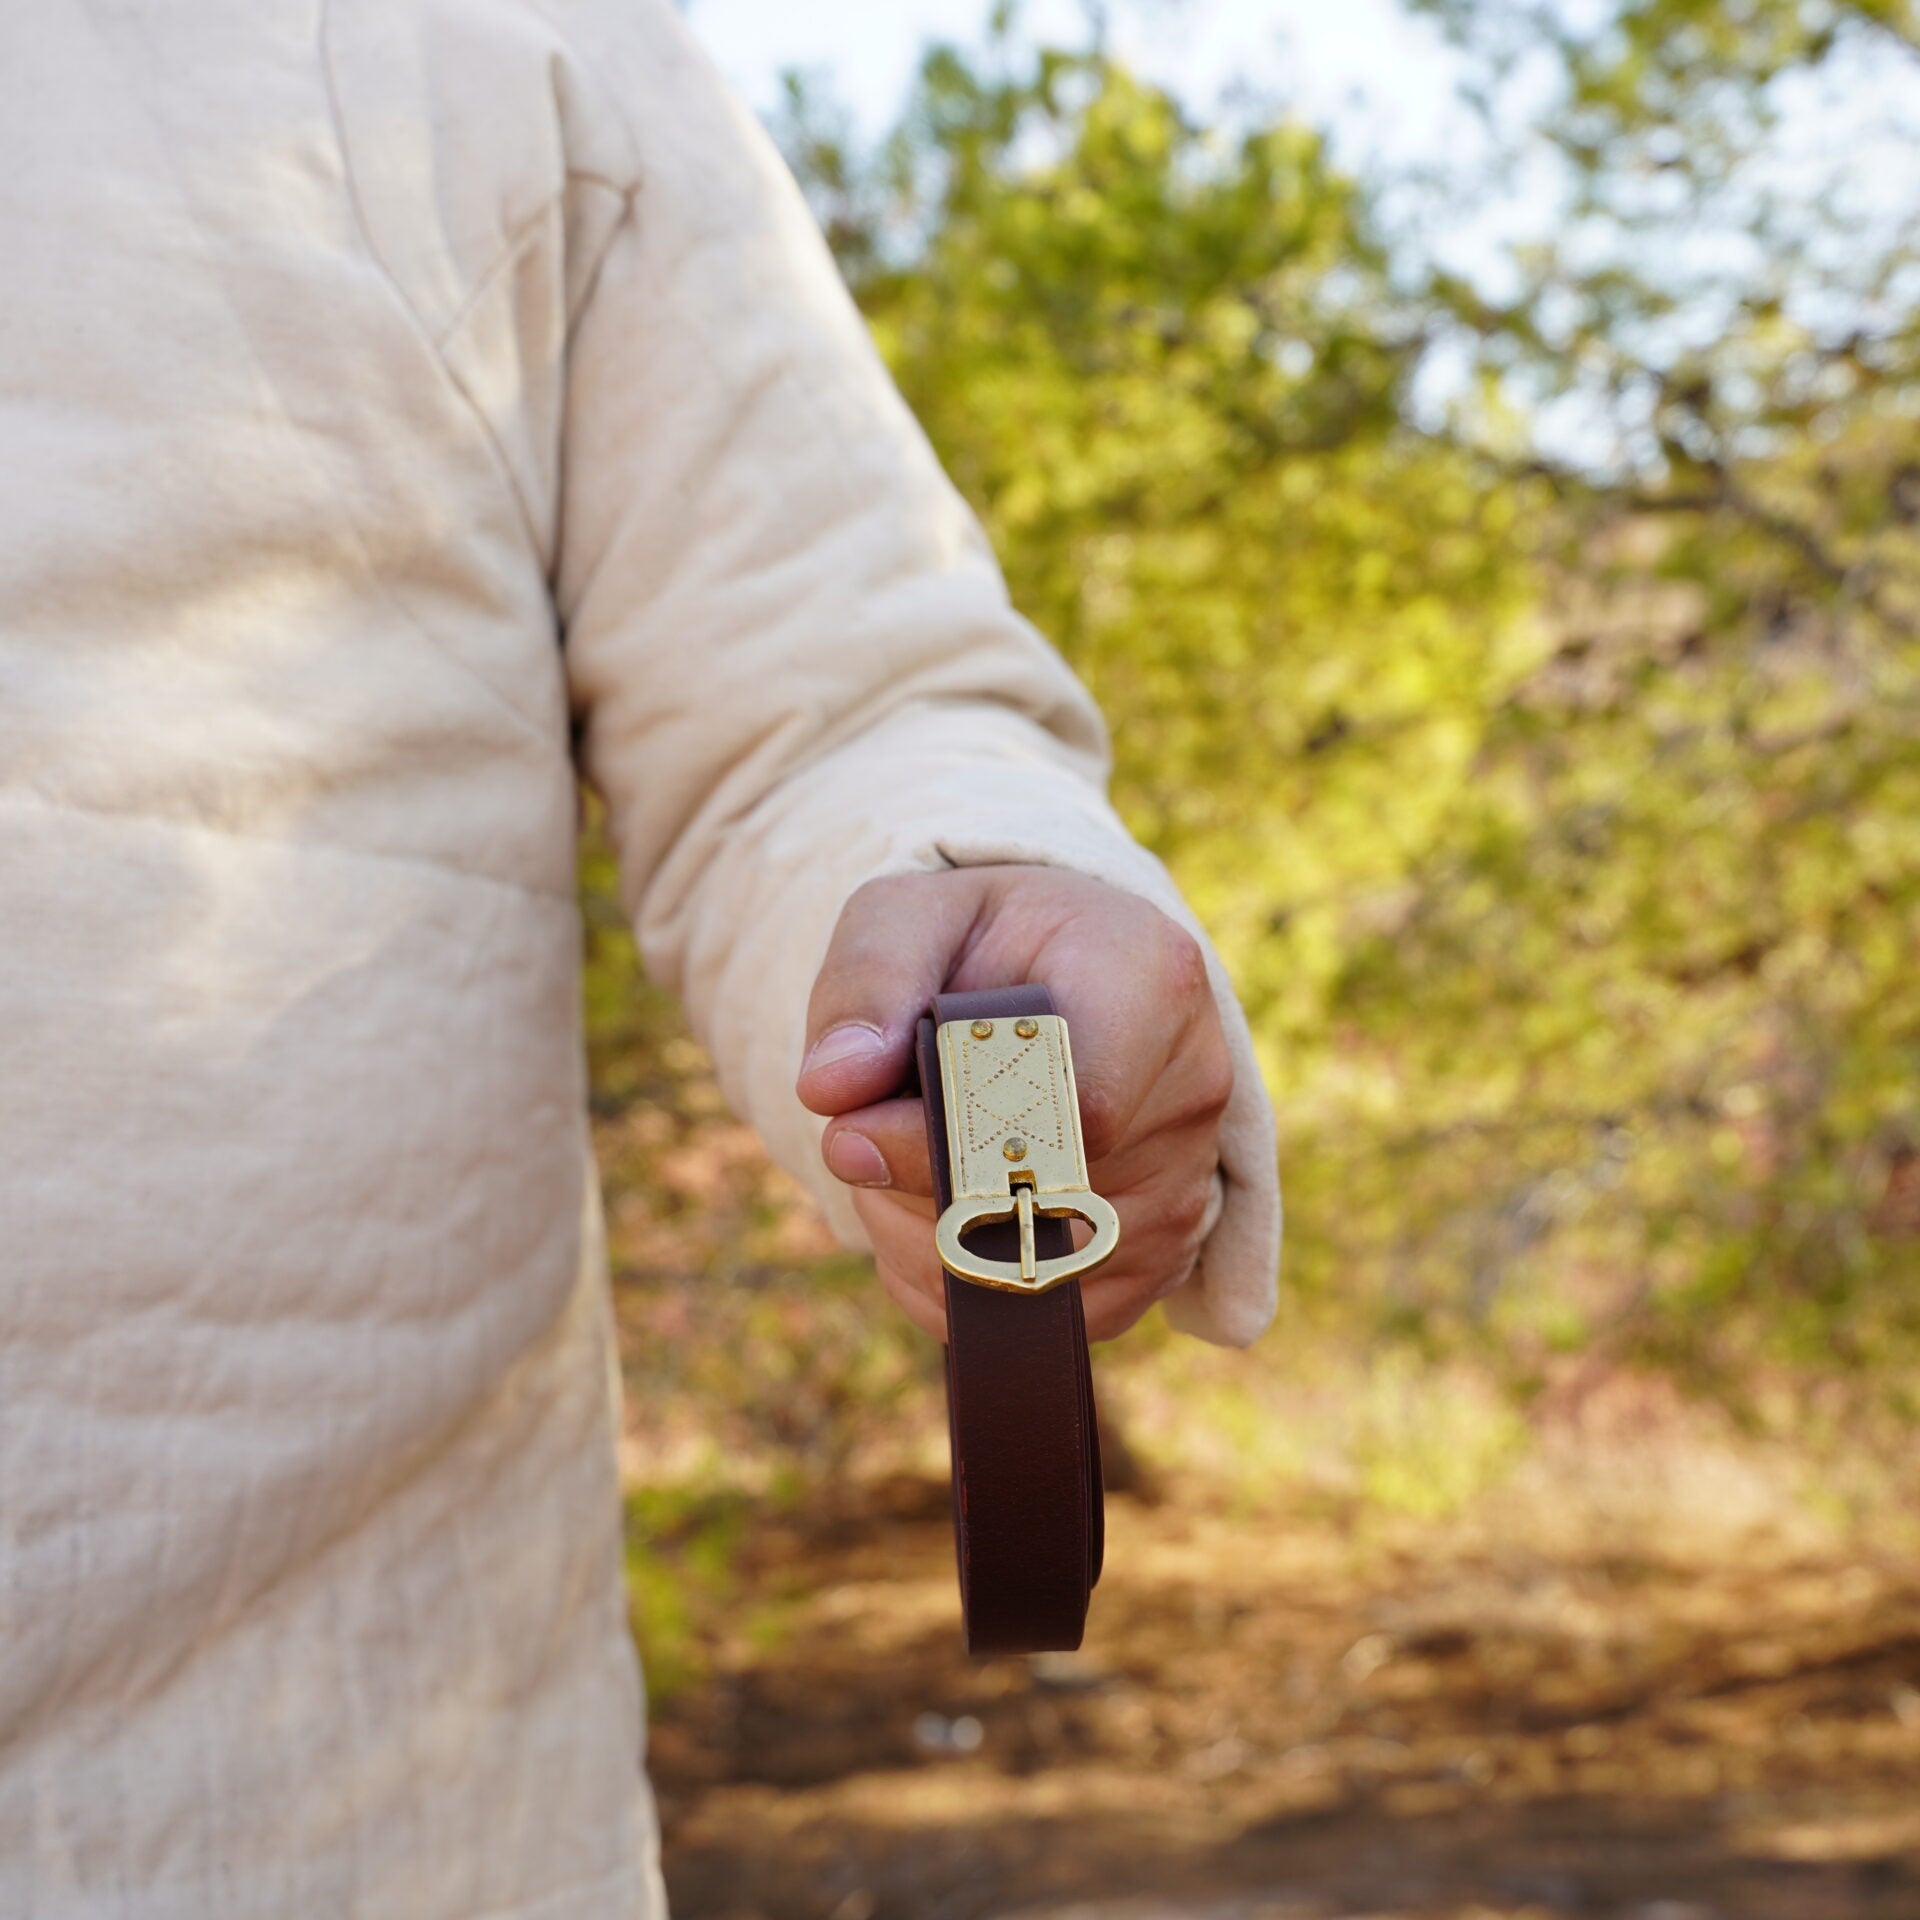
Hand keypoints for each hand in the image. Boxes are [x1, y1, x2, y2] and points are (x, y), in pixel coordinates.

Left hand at [795, 866, 1232, 1340]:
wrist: (1053, 975)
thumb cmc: (981, 942)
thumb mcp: (908, 916)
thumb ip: (866, 983)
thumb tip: (834, 1086)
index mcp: (1149, 978)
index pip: (1074, 1110)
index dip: (948, 1146)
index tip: (853, 1132)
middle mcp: (1192, 1087)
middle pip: (1043, 1204)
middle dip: (916, 1191)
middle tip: (864, 1136)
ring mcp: (1186, 1184)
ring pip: (1033, 1274)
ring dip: (927, 1240)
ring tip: (911, 1158)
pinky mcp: (1160, 1263)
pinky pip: (1042, 1315)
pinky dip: (959, 1283)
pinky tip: (942, 1210)